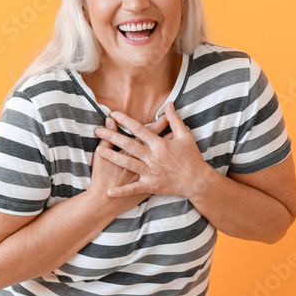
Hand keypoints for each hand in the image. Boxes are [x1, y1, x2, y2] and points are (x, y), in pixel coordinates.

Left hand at [93, 102, 211, 199]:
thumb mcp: (185, 136)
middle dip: (112, 136)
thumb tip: (169, 104)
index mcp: (160, 144)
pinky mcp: (151, 185)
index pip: (139, 129)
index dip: (125, 121)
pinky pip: (133, 189)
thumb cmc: (192, 158)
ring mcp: (151, 172)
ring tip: (98, 151)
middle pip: (128, 144)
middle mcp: (153, 157)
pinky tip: (109, 191)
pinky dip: (121, 191)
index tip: (112, 114)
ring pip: (127, 163)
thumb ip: (175, 120)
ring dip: (112, 157)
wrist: (197, 181)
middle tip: (97, 130)